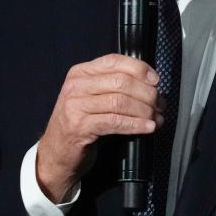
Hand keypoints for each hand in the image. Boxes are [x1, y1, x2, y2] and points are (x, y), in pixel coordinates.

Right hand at [36, 54, 163, 201]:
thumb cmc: (79, 123)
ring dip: (144, 110)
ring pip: (120, 101)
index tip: (156, 81)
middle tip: (160, 105)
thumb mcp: (91, 97)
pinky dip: (135, 124)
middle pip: (120, 82)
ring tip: (157, 118)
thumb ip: (111, 85)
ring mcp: (75, 106)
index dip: (139, 69)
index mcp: (80, 73)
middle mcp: (76, 86)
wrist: (55, 154)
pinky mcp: (79, 127)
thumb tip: (149, 82)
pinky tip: (147, 128)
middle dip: (147, 93)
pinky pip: (115, 121)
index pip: (114, 61)